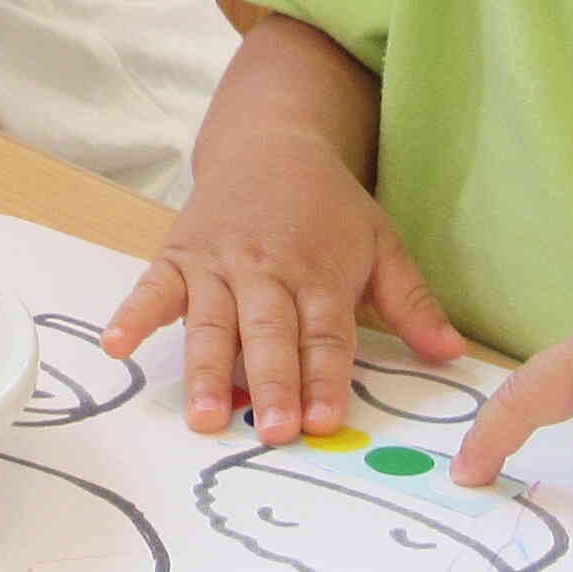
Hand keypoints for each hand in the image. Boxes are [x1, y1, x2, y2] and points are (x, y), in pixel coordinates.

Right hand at [99, 134, 464, 443]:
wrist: (268, 141)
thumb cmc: (327, 206)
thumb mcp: (381, 242)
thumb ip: (413, 303)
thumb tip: (454, 354)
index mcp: (319, 272)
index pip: (324, 334)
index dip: (325, 377)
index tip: (326, 419)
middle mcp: (267, 269)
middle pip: (270, 333)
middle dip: (272, 382)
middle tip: (273, 430)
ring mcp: (217, 263)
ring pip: (213, 322)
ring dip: (207, 369)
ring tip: (204, 416)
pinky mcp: (177, 256)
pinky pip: (152, 288)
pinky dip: (134, 314)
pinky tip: (118, 345)